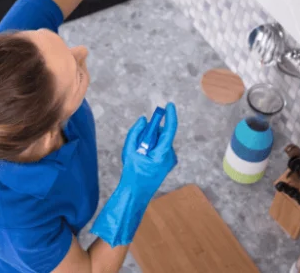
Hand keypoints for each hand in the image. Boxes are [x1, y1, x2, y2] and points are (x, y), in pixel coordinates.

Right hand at [90, 103, 178, 246]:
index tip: (169, 105)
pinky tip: (142, 156)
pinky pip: (160, 147)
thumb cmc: (132, 173)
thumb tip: (144, 120)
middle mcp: (170, 156)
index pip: (170, 130)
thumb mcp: (129, 150)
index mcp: (163, 154)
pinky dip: (151, 146)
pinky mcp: (167, 162)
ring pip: (161, 141)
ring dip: (150, 140)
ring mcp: (170, 160)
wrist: (136, 193)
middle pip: (163, 135)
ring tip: (138, 152)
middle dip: (151, 132)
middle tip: (139, 139)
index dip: (170, 116)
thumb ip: (136, 132)